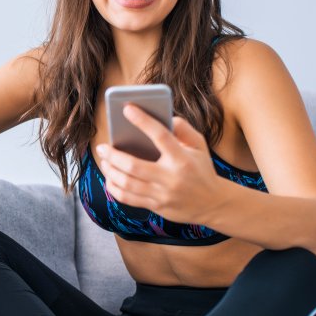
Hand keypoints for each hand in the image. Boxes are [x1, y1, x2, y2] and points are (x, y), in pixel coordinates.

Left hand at [95, 104, 223, 224]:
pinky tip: (110, 177)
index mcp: (182, 158)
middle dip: (113, 155)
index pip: (160, 136)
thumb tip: (165, 117)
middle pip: (133, 166)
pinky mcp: (157, 206)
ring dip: (110, 171)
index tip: (127, 108)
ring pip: (127, 183)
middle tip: (102, 147)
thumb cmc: (202, 169)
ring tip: (104, 161)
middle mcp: (171, 177)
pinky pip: (128, 198)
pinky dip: (114, 187)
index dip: (142, 120)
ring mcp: (162, 194)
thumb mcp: (200, 146)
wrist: (213, 203)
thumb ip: (184, 129)